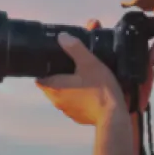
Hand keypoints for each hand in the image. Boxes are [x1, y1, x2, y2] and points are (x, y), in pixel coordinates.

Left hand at [36, 19, 153, 126]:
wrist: (114, 117)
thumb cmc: (100, 90)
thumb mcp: (88, 62)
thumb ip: (74, 48)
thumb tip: (62, 37)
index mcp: (54, 88)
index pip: (39, 78)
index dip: (44, 68)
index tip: (53, 61)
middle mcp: (57, 102)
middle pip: (51, 85)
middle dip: (59, 75)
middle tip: (70, 65)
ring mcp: (68, 112)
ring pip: (63, 95)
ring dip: (69, 86)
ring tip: (81, 76)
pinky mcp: (79, 117)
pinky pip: (75, 104)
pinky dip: (79, 97)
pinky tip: (90, 90)